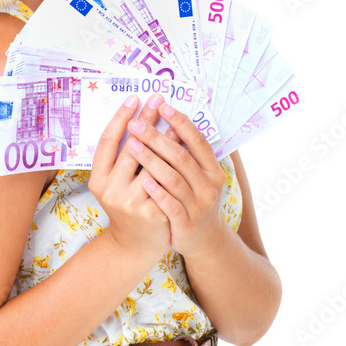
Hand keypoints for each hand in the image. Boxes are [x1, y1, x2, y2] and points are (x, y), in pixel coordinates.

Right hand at [88, 93, 171, 266]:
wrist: (135, 245)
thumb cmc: (128, 205)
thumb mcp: (115, 183)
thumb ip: (122, 158)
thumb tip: (140, 119)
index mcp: (97, 179)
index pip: (107, 141)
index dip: (120, 117)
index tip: (134, 98)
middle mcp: (110, 190)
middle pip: (131, 147)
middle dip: (147, 121)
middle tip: (158, 99)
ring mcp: (130, 203)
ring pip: (151, 164)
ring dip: (165, 139)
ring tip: (176, 120)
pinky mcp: (151, 213)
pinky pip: (166, 182)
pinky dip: (175, 164)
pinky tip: (185, 148)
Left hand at [124, 94, 226, 258]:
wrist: (204, 240)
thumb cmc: (195, 201)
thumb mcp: (201, 177)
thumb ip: (190, 154)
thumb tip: (173, 120)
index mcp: (213, 170)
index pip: (198, 141)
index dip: (181, 123)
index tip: (163, 106)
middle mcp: (209, 186)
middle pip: (182, 157)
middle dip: (158, 138)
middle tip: (137, 123)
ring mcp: (199, 206)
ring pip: (174, 179)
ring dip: (152, 160)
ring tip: (132, 145)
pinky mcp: (186, 224)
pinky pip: (171, 205)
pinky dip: (158, 193)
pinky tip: (144, 181)